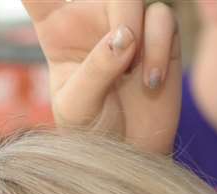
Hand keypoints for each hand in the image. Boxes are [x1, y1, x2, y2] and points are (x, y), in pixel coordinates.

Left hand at [23, 0, 180, 155]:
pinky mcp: (158, 34)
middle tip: (123, 38)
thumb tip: (125, 36)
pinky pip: (161, 18)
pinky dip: (157, 49)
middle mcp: (88, 16)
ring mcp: (124, 22)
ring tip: (133, 74)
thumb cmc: (92, 132)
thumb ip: (95, 69)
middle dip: (114, 6)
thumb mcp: (78, 106)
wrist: (129, 155)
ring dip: (135, 32)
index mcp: (55, 27)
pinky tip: (149, 82)